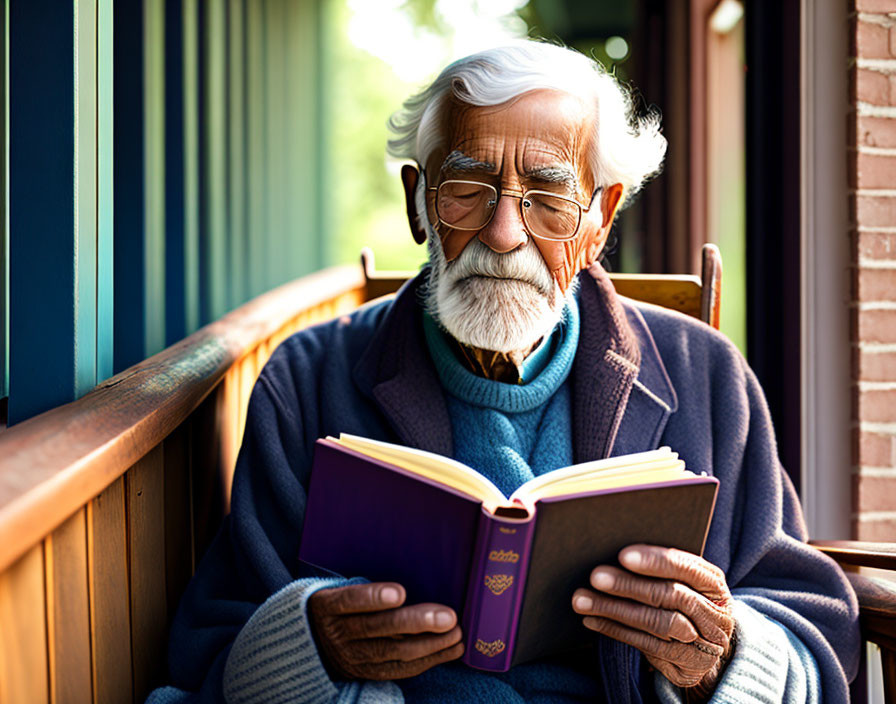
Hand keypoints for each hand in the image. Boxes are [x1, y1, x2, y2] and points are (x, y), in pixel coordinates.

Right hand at [308, 582, 463, 680]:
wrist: (311, 641)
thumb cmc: (337, 603)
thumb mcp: (337, 587)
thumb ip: (366, 581)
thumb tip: (413, 558)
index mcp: (328, 606)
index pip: (350, 600)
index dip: (373, 598)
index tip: (401, 592)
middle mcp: (339, 633)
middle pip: (378, 629)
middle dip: (416, 623)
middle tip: (448, 617)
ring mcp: (352, 657)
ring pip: (393, 652)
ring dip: (429, 644)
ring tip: (456, 633)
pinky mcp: (366, 673)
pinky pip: (399, 669)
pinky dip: (427, 660)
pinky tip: (450, 649)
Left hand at [572, 545, 734, 699]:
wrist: (706, 650)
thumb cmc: (684, 599)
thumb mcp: (685, 582)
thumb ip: (662, 567)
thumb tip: (615, 546)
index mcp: (713, 583)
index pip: (687, 568)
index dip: (655, 561)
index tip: (622, 555)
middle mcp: (714, 613)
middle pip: (671, 595)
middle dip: (629, 585)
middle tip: (596, 576)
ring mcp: (703, 642)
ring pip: (657, 623)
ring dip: (615, 609)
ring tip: (583, 600)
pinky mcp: (686, 663)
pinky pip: (646, 645)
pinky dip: (615, 630)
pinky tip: (592, 619)